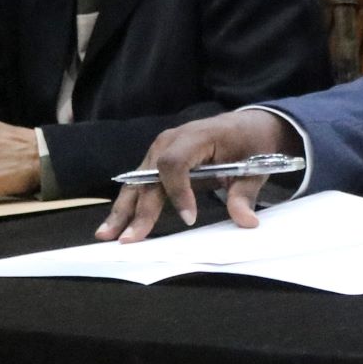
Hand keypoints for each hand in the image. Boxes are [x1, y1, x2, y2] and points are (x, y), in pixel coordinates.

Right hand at [99, 109, 297, 241]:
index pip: (175, 163)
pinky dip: (128, 204)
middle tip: (130, 239)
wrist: (249, 124)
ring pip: (137, 181)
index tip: (190, 218)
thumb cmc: (252, 142)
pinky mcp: (157, 161)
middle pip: (149, 176)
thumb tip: (245, 222)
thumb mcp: (256, 166)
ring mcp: (160, 149)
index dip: (178, 191)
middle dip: (139, 209)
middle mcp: (171, 140)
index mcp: (198, 135)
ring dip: (122, 210)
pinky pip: (140, 183)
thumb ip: (245, 193)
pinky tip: (115, 225)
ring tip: (106, 235)